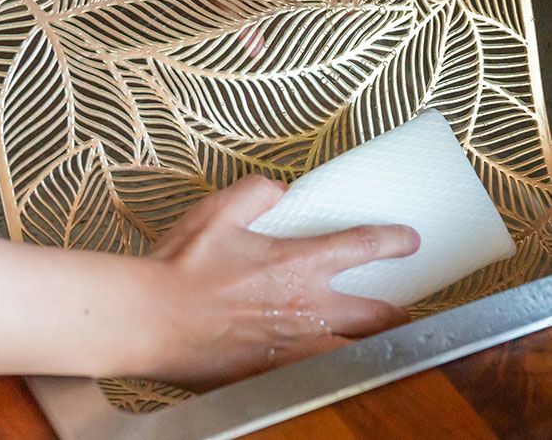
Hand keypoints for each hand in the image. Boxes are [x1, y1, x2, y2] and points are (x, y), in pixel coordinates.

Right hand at [143, 174, 419, 389]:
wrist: (153, 318)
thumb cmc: (183, 266)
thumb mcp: (216, 212)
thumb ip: (255, 193)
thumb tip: (280, 190)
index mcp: (296, 264)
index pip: (360, 247)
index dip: (392, 241)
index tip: (409, 240)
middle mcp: (306, 307)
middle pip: (377, 315)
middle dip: (400, 313)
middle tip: (406, 310)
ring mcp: (295, 346)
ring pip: (358, 353)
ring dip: (376, 347)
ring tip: (382, 345)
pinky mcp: (276, 373)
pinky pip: (321, 374)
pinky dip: (335, 368)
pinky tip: (331, 364)